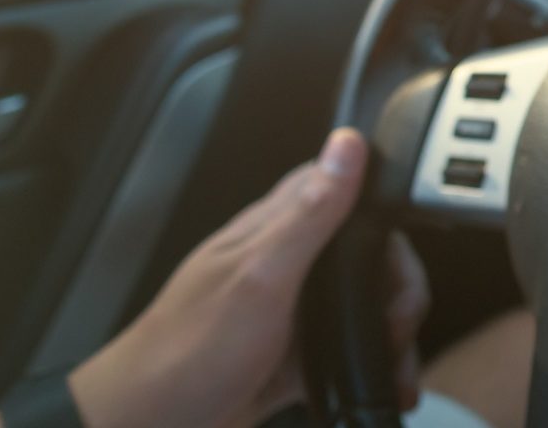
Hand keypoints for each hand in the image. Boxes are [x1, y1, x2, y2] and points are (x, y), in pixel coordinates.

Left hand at [68, 129, 428, 427]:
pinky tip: (376, 381)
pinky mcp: (292, 353)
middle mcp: (285, 265)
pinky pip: (347, 349)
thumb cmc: (187, 352)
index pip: (343, 190)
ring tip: (394, 361)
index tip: (396, 255)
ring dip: (389, 332)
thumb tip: (346, 146)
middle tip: (397, 321)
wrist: (150, 424)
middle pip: (365, 254)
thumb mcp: (259, 276)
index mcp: (274, 231)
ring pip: (362, 304)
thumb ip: (309, 214)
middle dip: (396, 288)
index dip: (382, 213)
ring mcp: (290, 310)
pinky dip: (369, 365)